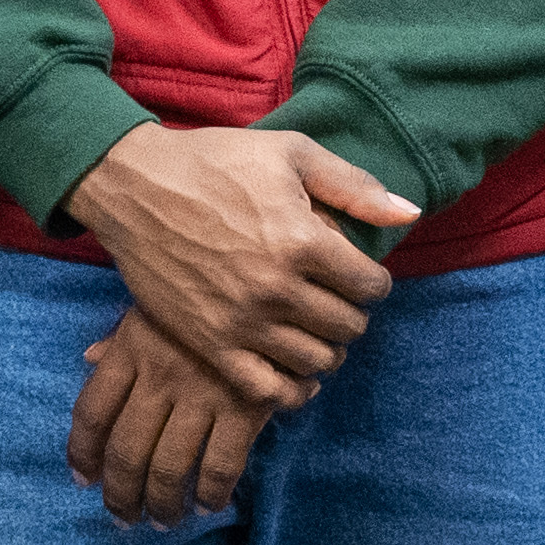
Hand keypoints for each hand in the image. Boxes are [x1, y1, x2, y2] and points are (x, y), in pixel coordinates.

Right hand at [62, 122, 409, 402]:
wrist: (134, 186)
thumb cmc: (215, 161)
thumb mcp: (291, 153)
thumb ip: (355, 187)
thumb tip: (411, 214)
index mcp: (303, 240)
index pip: (372, 287)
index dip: (371, 280)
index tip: (354, 273)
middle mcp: (276, 288)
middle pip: (349, 327)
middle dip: (350, 313)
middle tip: (332, 299)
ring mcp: (242, 322)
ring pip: (317, 362)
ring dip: (325, 348)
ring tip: (312, 328)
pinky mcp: (210, 344)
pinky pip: (268, 392)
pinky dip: (292, 390)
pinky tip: (294, 371)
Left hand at [69, 303, 298, 528]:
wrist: (269, 281)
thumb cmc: (206, 295)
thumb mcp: (155, 305)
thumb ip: (121, 340)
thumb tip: (88, 358)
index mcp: (131, 349)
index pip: (92, 412)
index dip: (83, 453)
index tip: (84, 480)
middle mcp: (159, 376)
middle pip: (126, 451)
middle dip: (121, 494)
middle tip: (124, 518)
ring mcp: (201, 394)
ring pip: (169, 468)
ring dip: (162, 504)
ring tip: (163, 519)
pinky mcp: (244, 408)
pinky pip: (220, 466)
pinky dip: (211, 493)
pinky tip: (207, 504)